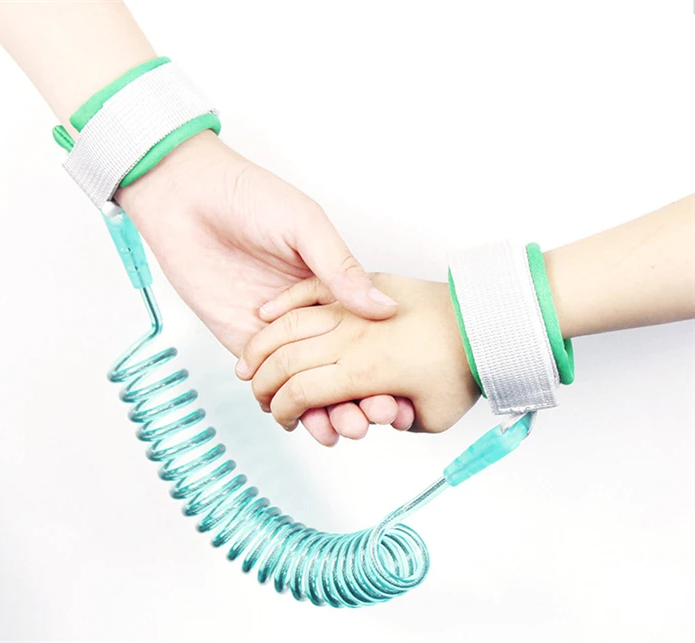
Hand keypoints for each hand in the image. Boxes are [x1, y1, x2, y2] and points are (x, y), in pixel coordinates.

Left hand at [115, 131, 415, 436]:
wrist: (185, 196)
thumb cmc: (248, 196)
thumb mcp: (305, 225)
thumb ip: (340, 268)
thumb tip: (383, 308)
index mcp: (329, 284)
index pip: (363, 335)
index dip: (383, 365)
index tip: (399, 391)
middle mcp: (305, 313)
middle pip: (339, 365)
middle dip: (359, 396)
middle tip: (375, 418)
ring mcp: (273, 331)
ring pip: (306, 381)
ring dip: (328, 409)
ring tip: (344, 429)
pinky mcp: (240, 340)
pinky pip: (266, 381)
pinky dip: (286, 406)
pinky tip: (307, 424)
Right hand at [237, 274, 480, 444]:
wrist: (485, 319)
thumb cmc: (463, 368)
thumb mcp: (432, 416)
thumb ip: (394, 422)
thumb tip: (372, 415)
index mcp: (364, 372)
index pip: (301, 394)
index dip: (281, 409)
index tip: (280, 417)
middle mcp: (351, 338)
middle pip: (287, 360)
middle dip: (262, 381)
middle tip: (255, 391)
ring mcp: (353, 307)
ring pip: (289, 323)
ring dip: (262, 343)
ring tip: (248, 358)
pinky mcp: (362, 283)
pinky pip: (312, 288)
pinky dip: (285, 301)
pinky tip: (266, 312)